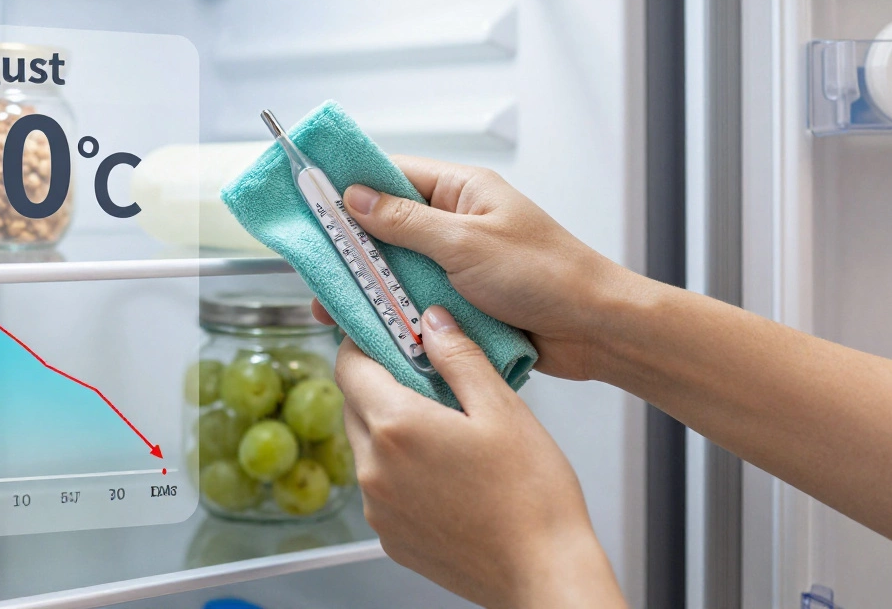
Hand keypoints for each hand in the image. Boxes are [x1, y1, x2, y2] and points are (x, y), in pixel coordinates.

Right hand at [316, 156, 636, 380]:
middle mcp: (456, 223)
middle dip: (352, 248)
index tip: (310, 199)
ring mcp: (458, 265)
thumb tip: (354, 197)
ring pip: (397, 271)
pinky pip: (415, 303)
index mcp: (461, 191)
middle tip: (314, 266)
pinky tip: (368, 329)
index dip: (349, 186)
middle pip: (386, 227)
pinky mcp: (461, 303)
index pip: (392, 175)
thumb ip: (406, 222)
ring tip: (333, 308)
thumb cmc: (544, 274)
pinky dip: (394, 315)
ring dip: (371, 288)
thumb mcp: (465, 243)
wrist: (595, 329)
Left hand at [337, 305, 624, 608]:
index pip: (349, 366)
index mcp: (396, 426)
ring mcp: (378, 508)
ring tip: (443, 428)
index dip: (364, 344)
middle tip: (425, 377)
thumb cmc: (531, 494)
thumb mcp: (501, 408)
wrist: (543, 571)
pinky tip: (444, 471)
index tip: (388, 336)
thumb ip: (459, 357)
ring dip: (389, 428)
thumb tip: (433, 321)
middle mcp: (374, 468)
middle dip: (380, 383)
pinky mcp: (389, 536)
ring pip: (365, 447)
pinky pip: (380, 487)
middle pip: (354, 405)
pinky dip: (399, 469)